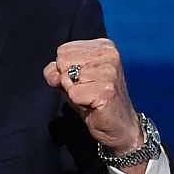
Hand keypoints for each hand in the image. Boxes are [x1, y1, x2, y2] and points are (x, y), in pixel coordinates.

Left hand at [44, 38, 144, 173]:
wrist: (120, 126)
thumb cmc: (94, 100)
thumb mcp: (71, 80)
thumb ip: (55, 71)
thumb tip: (53, 76)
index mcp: (103, 47)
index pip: (63, 50)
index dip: (64, 69)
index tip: (82, 80)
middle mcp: (109, 55)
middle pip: (63, 62)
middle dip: (67, 80)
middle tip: (87, 90)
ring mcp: (109, 72)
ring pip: (67, 78)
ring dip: (74, 92)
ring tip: (90, 97)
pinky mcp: (106, 90)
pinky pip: (73, 94)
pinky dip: (78, 102)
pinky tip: (94, 104)